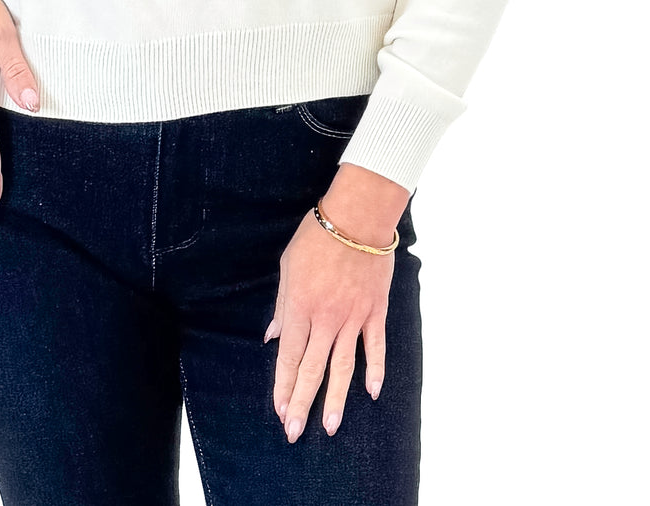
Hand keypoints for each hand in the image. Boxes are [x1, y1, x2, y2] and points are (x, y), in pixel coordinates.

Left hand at [264, 201, 396, 441]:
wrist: (357, 216)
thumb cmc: (317, 237)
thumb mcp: (288, 266)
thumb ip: (282, 306)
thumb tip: (273, 337)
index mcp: (300, 307)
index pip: (289, 356)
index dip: (283, 387)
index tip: (280, 412)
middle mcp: (326, 319)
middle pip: (312, 369)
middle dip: (302, 403)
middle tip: (295, 432)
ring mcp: (354, 317)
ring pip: (343, 366)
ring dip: (335, 399)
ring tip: (330, 427)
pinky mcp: (376, 311)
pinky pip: (376, 347)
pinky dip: (376, 370)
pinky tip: (372, 394)